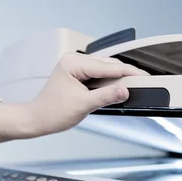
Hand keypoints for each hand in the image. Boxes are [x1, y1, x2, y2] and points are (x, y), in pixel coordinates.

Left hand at [0, 52, 147, 142]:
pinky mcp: (78, 75)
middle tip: (144, 81)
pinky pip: (99, 75)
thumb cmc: (52, 112)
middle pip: (108, 65)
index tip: (143, 77)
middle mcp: (74, 60)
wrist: (37, 119)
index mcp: (73, 62)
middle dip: (125, 74)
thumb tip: (124, 91)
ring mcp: (76, 67)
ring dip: (118, 78)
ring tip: (134, 85)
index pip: (107, 66)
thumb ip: (106, 96)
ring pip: (105, 70)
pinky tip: (118, 88)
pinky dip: (109, 82)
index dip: (127, 72)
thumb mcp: (83, 105)